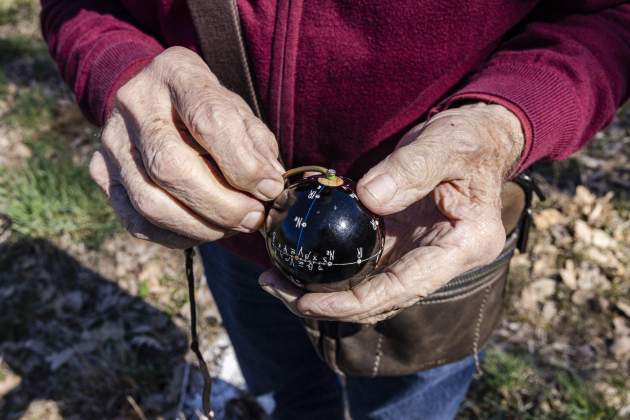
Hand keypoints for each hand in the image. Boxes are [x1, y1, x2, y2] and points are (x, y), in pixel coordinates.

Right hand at [89, 47, 284, 247]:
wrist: (158, 105)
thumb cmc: (207, 110)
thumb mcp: (239, 112)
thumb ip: (256, 145)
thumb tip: (268, 186)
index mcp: (175, 73)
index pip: (207, 120)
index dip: (243, 163)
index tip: (269, 188)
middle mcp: (134, 103)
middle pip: (170, 166)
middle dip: (221, 204)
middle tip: (253, 217)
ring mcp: (111, 141)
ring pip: (150, 201)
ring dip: (201, 226)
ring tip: (234, 226)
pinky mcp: (102, 175)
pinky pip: (137, 222)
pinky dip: (177, 236)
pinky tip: (205, 229)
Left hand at [259, 103, 523, 322]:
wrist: (480, 137)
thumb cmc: (470, 138)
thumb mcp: (446, 142)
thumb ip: (412, 167)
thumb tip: (368, 199)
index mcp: (462, 247)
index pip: (403, 288)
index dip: (353, 302)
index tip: (306, 301)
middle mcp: (440, 261)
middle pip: (380, 300)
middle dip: (327, 304)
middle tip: (276, 290)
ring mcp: (420, 255)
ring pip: (369, 289)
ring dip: (324, 292)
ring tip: (276, 282)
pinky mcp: (403, 243)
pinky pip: (365, 267)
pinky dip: (333, 270)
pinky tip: (301, 262)